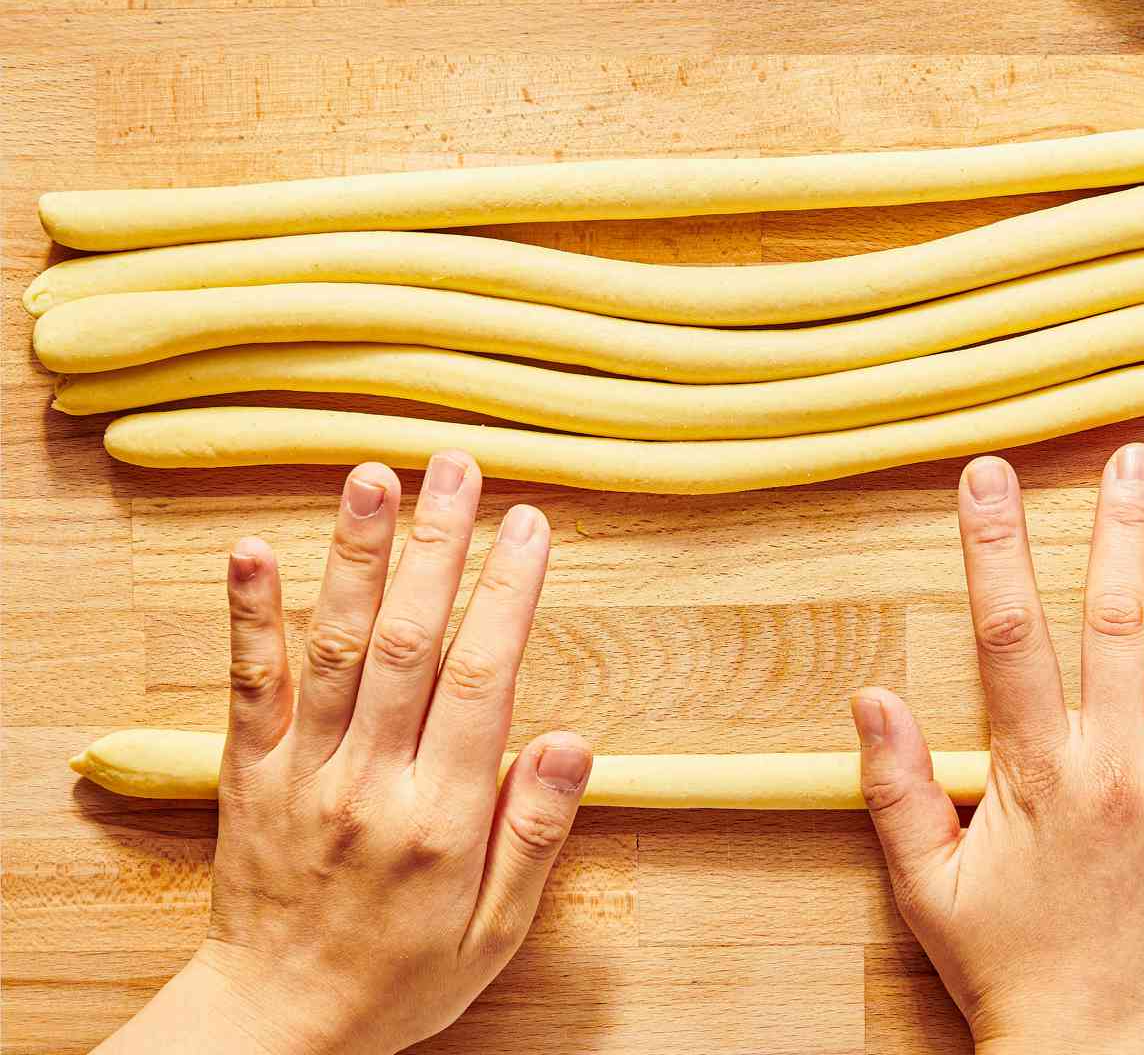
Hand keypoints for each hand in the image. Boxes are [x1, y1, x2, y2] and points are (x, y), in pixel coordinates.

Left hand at [96, 453, 590, 1054]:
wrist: (275, 1029)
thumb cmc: (400, 977)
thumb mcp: (495, 933)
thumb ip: (535, 832)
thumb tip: (576, 740)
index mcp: (441, 820)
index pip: (482, 683)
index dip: (506, 596)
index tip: (529, 523)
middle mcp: (370, 784)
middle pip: (407, 645)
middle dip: (437, 547)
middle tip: (458, 465)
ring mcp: (303, 773)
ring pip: (332, 649)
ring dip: (353, 557)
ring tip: (371, 477)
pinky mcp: (249, 772)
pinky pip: (249, 685)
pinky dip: (249, 615)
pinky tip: (248, 550)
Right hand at [852, 445, 1143, 1054]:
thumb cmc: (1008, 970)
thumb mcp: (925, 885)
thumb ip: (893, 787)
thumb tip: (870, 696)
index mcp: (1035, 776)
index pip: (1008, 636)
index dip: (996, 548)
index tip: (991, 476)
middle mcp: (1112, 773)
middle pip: (1113, 625)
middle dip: (1120, 532)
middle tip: (1132, 458)